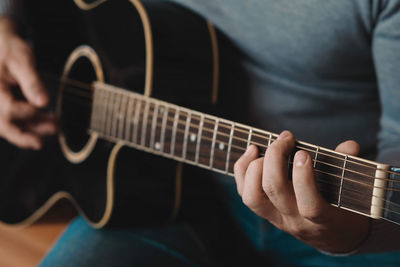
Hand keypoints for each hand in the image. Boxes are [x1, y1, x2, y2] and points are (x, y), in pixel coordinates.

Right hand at [0, 17, 56, 148]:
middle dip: (25, 135)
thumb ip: (32, 82)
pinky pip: (12, 122)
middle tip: (47, 137)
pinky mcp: (2, 108)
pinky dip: (30, 125)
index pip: (8, 108)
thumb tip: (44, 103)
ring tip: (55, 126)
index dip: (27, 111)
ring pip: (8, 127)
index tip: (43, 105)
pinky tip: (47, 124)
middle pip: (3, 126)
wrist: (1, 45)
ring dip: (32, 130)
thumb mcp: (23, 61)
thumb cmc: (9, 49)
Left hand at [234, 130, 369, 252]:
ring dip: (254, 167)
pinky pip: (244, 194)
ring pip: (253, 197)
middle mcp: (294, 220)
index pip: (309, 205)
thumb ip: (349, 168)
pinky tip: (251, 152)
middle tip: (285, 138)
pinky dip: (242, 171)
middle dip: (275, 158)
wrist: (332, 237)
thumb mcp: (352, 193)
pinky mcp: (263, 213)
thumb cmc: (343, 209)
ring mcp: (275, 218)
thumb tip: (350, 146)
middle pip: (274, 191)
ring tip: (262, 148)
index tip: (303, 153)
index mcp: (322, 219)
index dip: (303, 178)